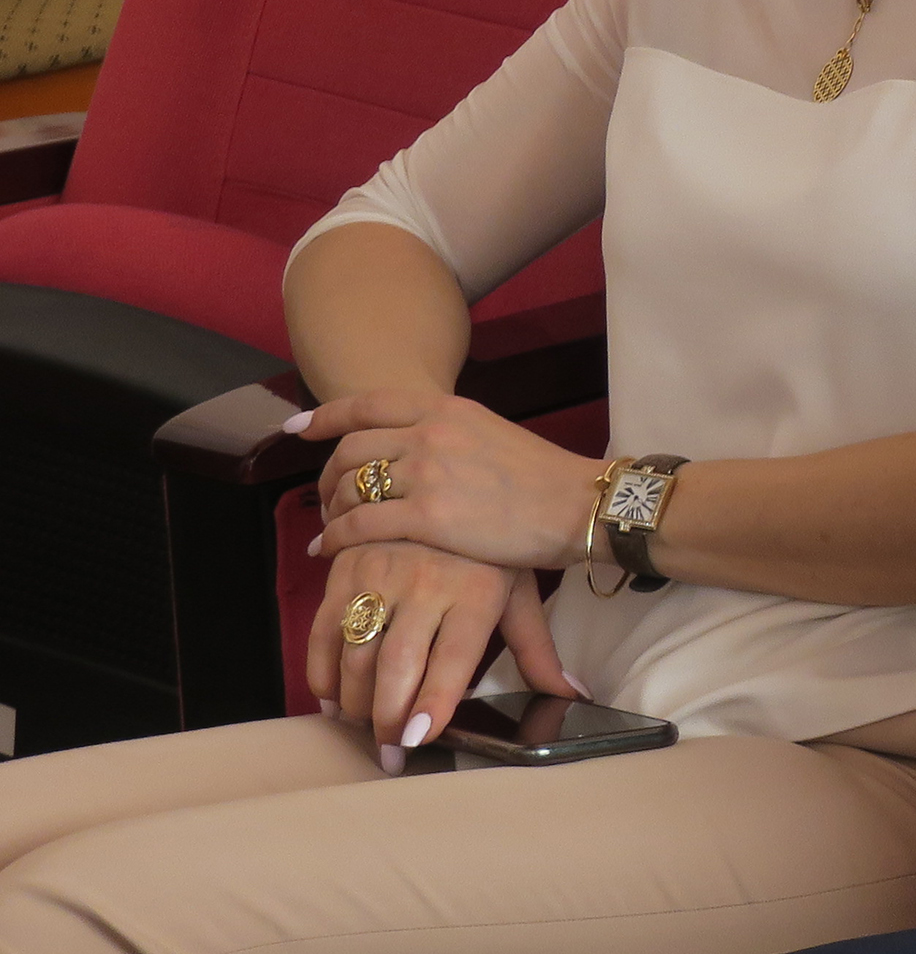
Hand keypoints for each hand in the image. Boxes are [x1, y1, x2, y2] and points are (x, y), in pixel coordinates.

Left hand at [303, 388, 602, 571]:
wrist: (579, 504)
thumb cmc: (545, 477)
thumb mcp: (492, 433)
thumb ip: (449, 433)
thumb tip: (415, 446)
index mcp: (446, 409)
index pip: (367, 404)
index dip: (326, 416)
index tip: (298, 428)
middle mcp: (429, 434)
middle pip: (351, 449)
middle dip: (326, 476)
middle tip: (323, 498)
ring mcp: (427, 474)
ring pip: (351, 487)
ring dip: (330, 509)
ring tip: (328, 528)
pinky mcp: (428, 517)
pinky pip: (360, 524)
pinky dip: (336, 537)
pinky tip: (329, 549)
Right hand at [305, 537, 573, 772]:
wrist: (451, 483)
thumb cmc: (491, 553)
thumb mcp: (517, 594)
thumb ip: (536, 652)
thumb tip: (571, 697)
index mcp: (477, 592)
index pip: (452, 658)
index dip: (432, 700)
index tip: (416, 738)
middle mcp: (427, 583)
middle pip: (396, 662)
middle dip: (385, 716)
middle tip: (388, 751)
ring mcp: (381, 573)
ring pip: (356, 651)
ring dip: (353, 699)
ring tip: (362, 726)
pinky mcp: (346, 568)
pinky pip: (322, 629)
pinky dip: (321, 669)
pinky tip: (331, 697)